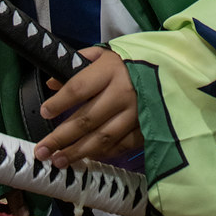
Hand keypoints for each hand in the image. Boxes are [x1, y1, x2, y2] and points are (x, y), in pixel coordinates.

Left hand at [34, 47, 141, 167]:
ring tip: (58, 161)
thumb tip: (52, 84)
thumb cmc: (133, 60)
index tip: (44, 113)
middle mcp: (123, 93)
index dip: (59, 103)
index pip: (78, 88)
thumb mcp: (106, 54)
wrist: (174, 66)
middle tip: (41, 151)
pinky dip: (104, 154)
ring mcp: (136, 113)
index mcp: (110, 70)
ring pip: (102, 138)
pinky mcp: (147, 127)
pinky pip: (122, 145)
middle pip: (86, 119)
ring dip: (78, 152)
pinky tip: (89, 158)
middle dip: (60, 137)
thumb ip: (79, 65)